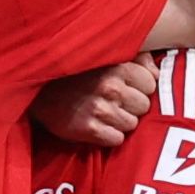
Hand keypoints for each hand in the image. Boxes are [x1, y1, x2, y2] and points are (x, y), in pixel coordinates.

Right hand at [33, 60, 158, 150]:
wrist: (37, 91)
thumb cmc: (76, 72)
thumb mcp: (106, 54)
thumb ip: (137, 56)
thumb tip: (157, 71)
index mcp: (118, 66)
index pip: (151, 84)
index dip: (139, 87)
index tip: (125, 87)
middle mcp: (112, 87)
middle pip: (144, 106)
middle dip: (131, 105)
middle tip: (113, 102)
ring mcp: (101, 109)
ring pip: (132, 125)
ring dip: (120, 122)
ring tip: (103, 113)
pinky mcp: (89, 129)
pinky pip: (117, 139)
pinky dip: (109, 136)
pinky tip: (97, 125)